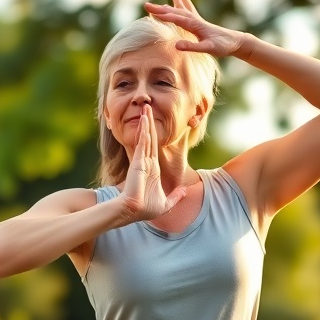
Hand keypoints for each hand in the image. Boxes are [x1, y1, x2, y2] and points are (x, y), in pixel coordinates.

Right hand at [121, 104, 186, 221]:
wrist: (135, 212)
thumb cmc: (146, 210)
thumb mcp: (166, 203)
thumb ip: (176, 196)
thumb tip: (184, 191)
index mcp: (152, 169)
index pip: (154, 147)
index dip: (154, 133)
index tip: (153, 122)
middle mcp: (146, 162)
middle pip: (149, 138)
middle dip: (148, 122)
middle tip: (147, 107)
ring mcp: (141, 161)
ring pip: (145, 137)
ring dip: (145, 122)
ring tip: (146, 108)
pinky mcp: (138, 162)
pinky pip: (142, 143)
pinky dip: (143, 131)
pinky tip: (144, 120)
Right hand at [144, 0, 248, 58]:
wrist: (235, 41)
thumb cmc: (222, 46)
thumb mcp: (208, 49)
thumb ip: (192, 46)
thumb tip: (176, 45)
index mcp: (195, 25)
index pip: (176, 18)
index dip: (163, 16)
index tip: (150, 12)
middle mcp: (195, 19)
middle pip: (175, 10)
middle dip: (160, 8)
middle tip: (146, 4)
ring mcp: (197, 19)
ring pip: (182, 6)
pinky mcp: (198, 22)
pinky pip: (186, 9)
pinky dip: (181, 2)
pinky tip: (177, 0)